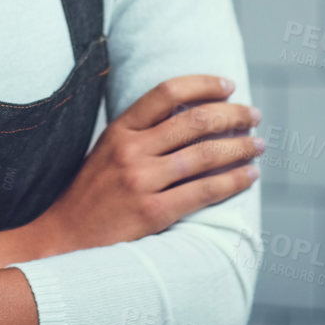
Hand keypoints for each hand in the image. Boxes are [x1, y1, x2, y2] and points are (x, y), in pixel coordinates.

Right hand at [28, 75, 261, 255]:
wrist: (64, 239)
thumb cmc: (92, 195)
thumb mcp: (107, 152)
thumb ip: (141, 133)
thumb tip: (192, 116)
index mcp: (119, 130)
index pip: (166, 92)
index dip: (202, 84)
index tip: (228, 85)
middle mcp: (131, 151)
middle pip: (194, 120)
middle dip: (232, 114)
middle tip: (254, 116)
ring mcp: (141, 181)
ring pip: (205, 154)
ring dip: (240, 147)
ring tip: (259, 145)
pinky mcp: (153, 213)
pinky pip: (204, 191)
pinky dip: (234, 181)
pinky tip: (250, 175)